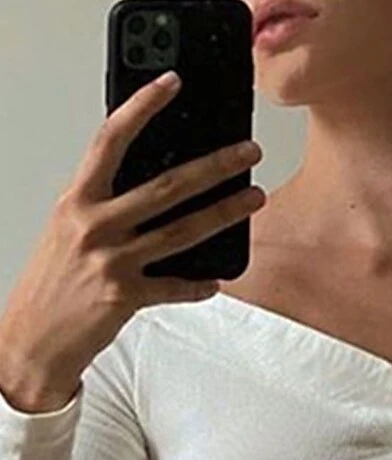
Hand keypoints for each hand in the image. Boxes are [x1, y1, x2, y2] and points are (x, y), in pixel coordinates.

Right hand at [0, 70, 265, 404]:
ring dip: (224, 213)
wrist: (33, 338)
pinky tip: (217, 281)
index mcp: (77, 201)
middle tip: (248, 153)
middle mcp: (94, 225)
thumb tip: (155, 186)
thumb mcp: (68, 230)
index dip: (142, 107)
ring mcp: (111, 261)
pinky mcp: (124, 297)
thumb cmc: (53, 282)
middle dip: (215, 166)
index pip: (111, 140)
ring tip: (254, 199)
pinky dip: (199, 285)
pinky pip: (175, 287)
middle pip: (166, 186)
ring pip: (181, 231)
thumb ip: (103, 205)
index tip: (171, 83)